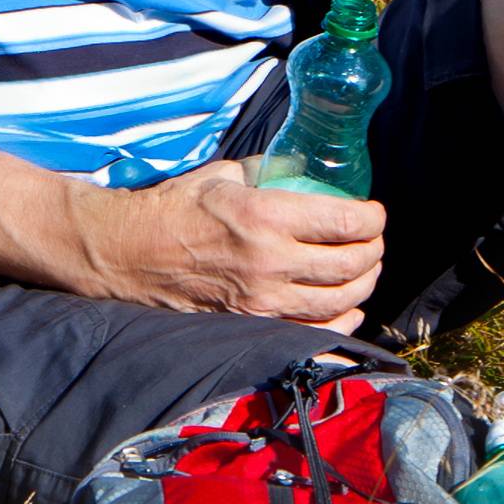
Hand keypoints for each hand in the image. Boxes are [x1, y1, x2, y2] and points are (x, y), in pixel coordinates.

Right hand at [73, 161, 387, 331]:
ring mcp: (262, 300)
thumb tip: (300, 170)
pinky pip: (311, 333)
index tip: (374, 213)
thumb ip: (267, 173)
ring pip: (338, 303)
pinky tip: (346, 310)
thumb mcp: (222, 175)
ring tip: (363, 270)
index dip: (372, 219)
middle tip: (373, 240)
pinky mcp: (252, 324)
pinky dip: (340, 324)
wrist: (128, 253)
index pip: (344, 222)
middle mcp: (270, 262)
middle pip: (350, 267)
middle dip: (373, 252)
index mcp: (265, 217)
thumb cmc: (172, 208)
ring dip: (363, 287)